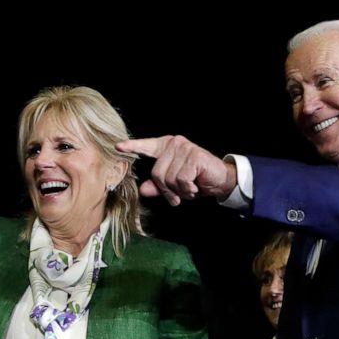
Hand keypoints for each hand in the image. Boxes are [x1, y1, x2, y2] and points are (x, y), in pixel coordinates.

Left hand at [116, 136, 237, 205]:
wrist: (220, 181)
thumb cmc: (195, 181)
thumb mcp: (174, 186)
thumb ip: (157, 187)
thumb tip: (143, 189)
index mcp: (166, 147)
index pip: (146, 146)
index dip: (132, 147)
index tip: (118, 146)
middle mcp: (174, 143)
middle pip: (156, 173)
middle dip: (167, 189)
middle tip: (179, 194)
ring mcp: (184, 148)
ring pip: (169, 178)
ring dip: (179, 190)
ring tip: (189, 187)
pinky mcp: (194, 156)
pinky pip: (181, 179)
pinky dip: (187, 188)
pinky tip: (195, 185)